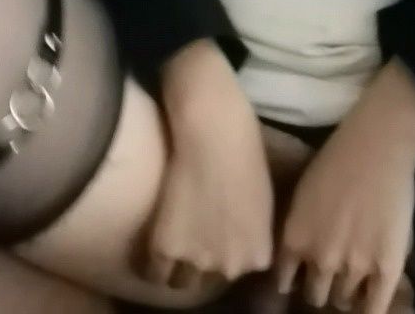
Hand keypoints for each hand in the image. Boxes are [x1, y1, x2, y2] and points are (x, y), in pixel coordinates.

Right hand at [144, 39, 273, 287]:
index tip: (215, 240)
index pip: (238, 274)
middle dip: (202, 261)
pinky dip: (153, 260)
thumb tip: (237, 242)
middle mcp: (231, 267)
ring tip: (173, 237)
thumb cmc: (245, 153)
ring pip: (180, 281)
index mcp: (258, 256)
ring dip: (176, 264)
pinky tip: (155, 238)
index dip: (224, 255)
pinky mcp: (166, 249)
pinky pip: (154, 271)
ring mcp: (198, 261)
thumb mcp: (261, 202)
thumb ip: (250, 233)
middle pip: (210, 280)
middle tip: (193, 233)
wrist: (214, 132)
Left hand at [275, 60, 414, 313]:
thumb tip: (292, 256)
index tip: (298, 283)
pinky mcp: (387, 267)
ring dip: (344, 295)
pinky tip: (367, 308)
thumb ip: (297, 229)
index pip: (284, 283)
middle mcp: (320, 260)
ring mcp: (355, 267)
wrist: (376, 146)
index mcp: (295, 240)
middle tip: (327, 281)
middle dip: (319, 289)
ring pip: (343, 300)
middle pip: (315, 295)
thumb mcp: (301, 195)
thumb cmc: (336, 159)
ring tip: (350, 285)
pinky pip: (374, 306)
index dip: (293, 284)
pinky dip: (368, 311)